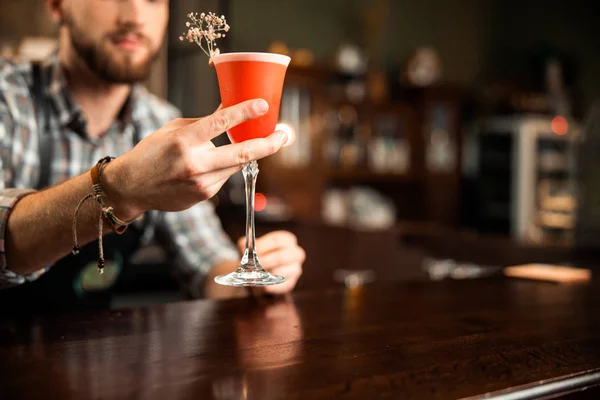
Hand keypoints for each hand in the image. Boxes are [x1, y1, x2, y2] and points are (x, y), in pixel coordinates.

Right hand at [102, 99, 287, 219]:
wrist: (132, 188)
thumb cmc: (151, 153)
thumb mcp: (173, 129)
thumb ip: (203, 122)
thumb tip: (231, 109)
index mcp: (184, 141)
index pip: (221, 123)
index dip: (245, 112)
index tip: (263, 105)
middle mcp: (195, 164)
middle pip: (242, 153)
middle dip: (269, 144)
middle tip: (285, 135)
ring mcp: (201, 183)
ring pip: (236, 165)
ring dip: (246, 153)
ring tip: (255, 142)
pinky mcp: (205, 196)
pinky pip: (225, 177)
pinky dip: (225, 167)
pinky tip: (212, 163)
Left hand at [238, 231, 304, 294]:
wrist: (263, 268)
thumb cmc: (260, 253)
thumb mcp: (253, 246)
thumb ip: (249, 246)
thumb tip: (244, 250)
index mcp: (287, 240)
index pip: (277, 240)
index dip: (263, 246)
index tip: (251, 252)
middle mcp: (295, 253)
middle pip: (281, 256)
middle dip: (265, 262)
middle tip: (252, 266)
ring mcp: (295, 268)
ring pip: (282, 272)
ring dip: (267, 275)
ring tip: (255, 275)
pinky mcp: (291, 282)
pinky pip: (281, 285)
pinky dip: (270, 286)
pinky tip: (262, 285)